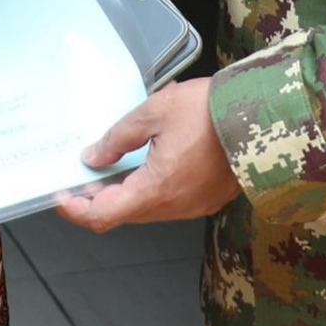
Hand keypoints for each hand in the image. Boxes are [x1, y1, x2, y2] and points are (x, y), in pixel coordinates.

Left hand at [54, 78, 238, 229]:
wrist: (264, 115)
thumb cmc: (212, 110)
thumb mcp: (154, 112)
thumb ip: (119, 138)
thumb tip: (95, 157)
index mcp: (157, 188)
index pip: (103, 215)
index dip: (75, 209)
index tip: (61, 195)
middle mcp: (175, 205)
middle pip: (123, 214)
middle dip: (97, 198)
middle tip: (82, 176)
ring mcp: (193, 206)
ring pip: (146, 209)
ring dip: (125, 193)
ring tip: (112, 164)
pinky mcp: (207, 199)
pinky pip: (169, 201)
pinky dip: (150, 189)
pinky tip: (147, 163)